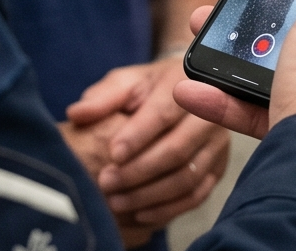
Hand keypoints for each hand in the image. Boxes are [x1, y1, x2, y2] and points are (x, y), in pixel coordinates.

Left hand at [65, 60, 229, 231]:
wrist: (189, 92)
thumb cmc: (151, 88)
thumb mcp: (128, 82)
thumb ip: (104, 96)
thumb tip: (77, 113)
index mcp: (185, 84)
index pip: (164, 112)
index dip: (138, 135)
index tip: (112, 154)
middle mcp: (209, 114)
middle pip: (177, 149)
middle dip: (138, 171)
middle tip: (106, 183)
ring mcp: (218, 143)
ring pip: (187, 176)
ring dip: (150, 194)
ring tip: (116, 202)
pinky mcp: (218, 167)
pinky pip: (197, 195)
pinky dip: (168, 209)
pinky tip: (140, 213)